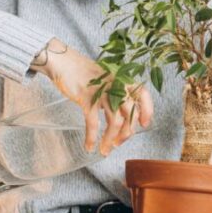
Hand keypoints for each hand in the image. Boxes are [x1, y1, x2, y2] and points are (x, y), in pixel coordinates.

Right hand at [30, 38, 153, 154]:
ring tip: (105, 149)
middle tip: (118, 143)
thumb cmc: (85, 73)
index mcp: (123, 80)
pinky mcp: (87, 98)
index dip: (146, 111)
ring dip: (109, 140)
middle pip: (129, 115)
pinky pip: (93, 123)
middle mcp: (117, 86)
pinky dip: (91, 137)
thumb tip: (125, 116)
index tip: (143, 124)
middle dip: (125, 134)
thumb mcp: (107, 79)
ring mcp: (103, 92)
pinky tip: (89, 145)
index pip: (143, 95)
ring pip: (114, 122)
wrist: (64, 63)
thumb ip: (118, 93)